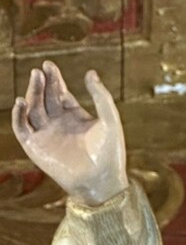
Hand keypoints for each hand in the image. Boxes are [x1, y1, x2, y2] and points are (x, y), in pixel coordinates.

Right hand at [11, 61, 127, 205]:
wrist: (101, 179)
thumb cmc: (109, 152)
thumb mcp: (109, 119)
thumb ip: (101, 96)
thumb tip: (90, 72)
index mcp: (76, 117)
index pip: (60, 93)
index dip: (54, 79)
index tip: (49, 65)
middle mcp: (59, 124)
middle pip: (45, 98)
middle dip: (42, 83)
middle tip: (40, 70)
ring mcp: (46, 135)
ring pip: (33, 109)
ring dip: (31, 93)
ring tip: (35, 78)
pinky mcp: (35, 147)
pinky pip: (21, 128)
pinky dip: (18, 115)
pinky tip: (22, 102)